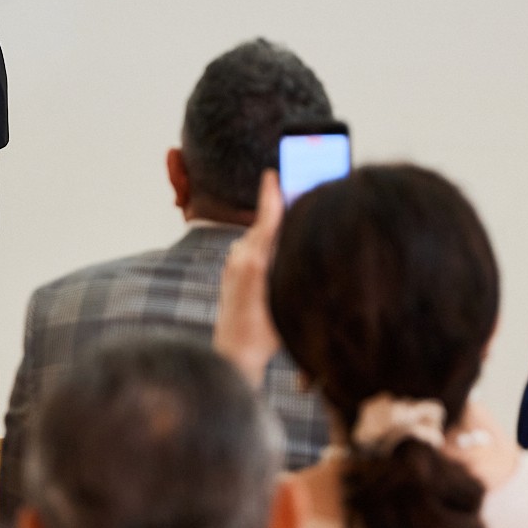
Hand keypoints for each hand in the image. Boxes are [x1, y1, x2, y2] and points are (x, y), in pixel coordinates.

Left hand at [214, 171, 285, 388]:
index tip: (271, 174)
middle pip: (263, 226)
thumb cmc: (264, 334)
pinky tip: (278, 255)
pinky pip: (250, 250)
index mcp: (254, 262)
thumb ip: (287, 268)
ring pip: (257, 239)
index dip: (271, 196)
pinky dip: (264, 246)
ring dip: (272, 233)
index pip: (266, 220)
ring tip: (295, 229)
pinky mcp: (231, 272)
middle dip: (279, 212)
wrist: (234, 353)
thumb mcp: (284, 299)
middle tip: (296, 193)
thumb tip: (294, 243)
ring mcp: (233, 264)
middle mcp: (240, 258)